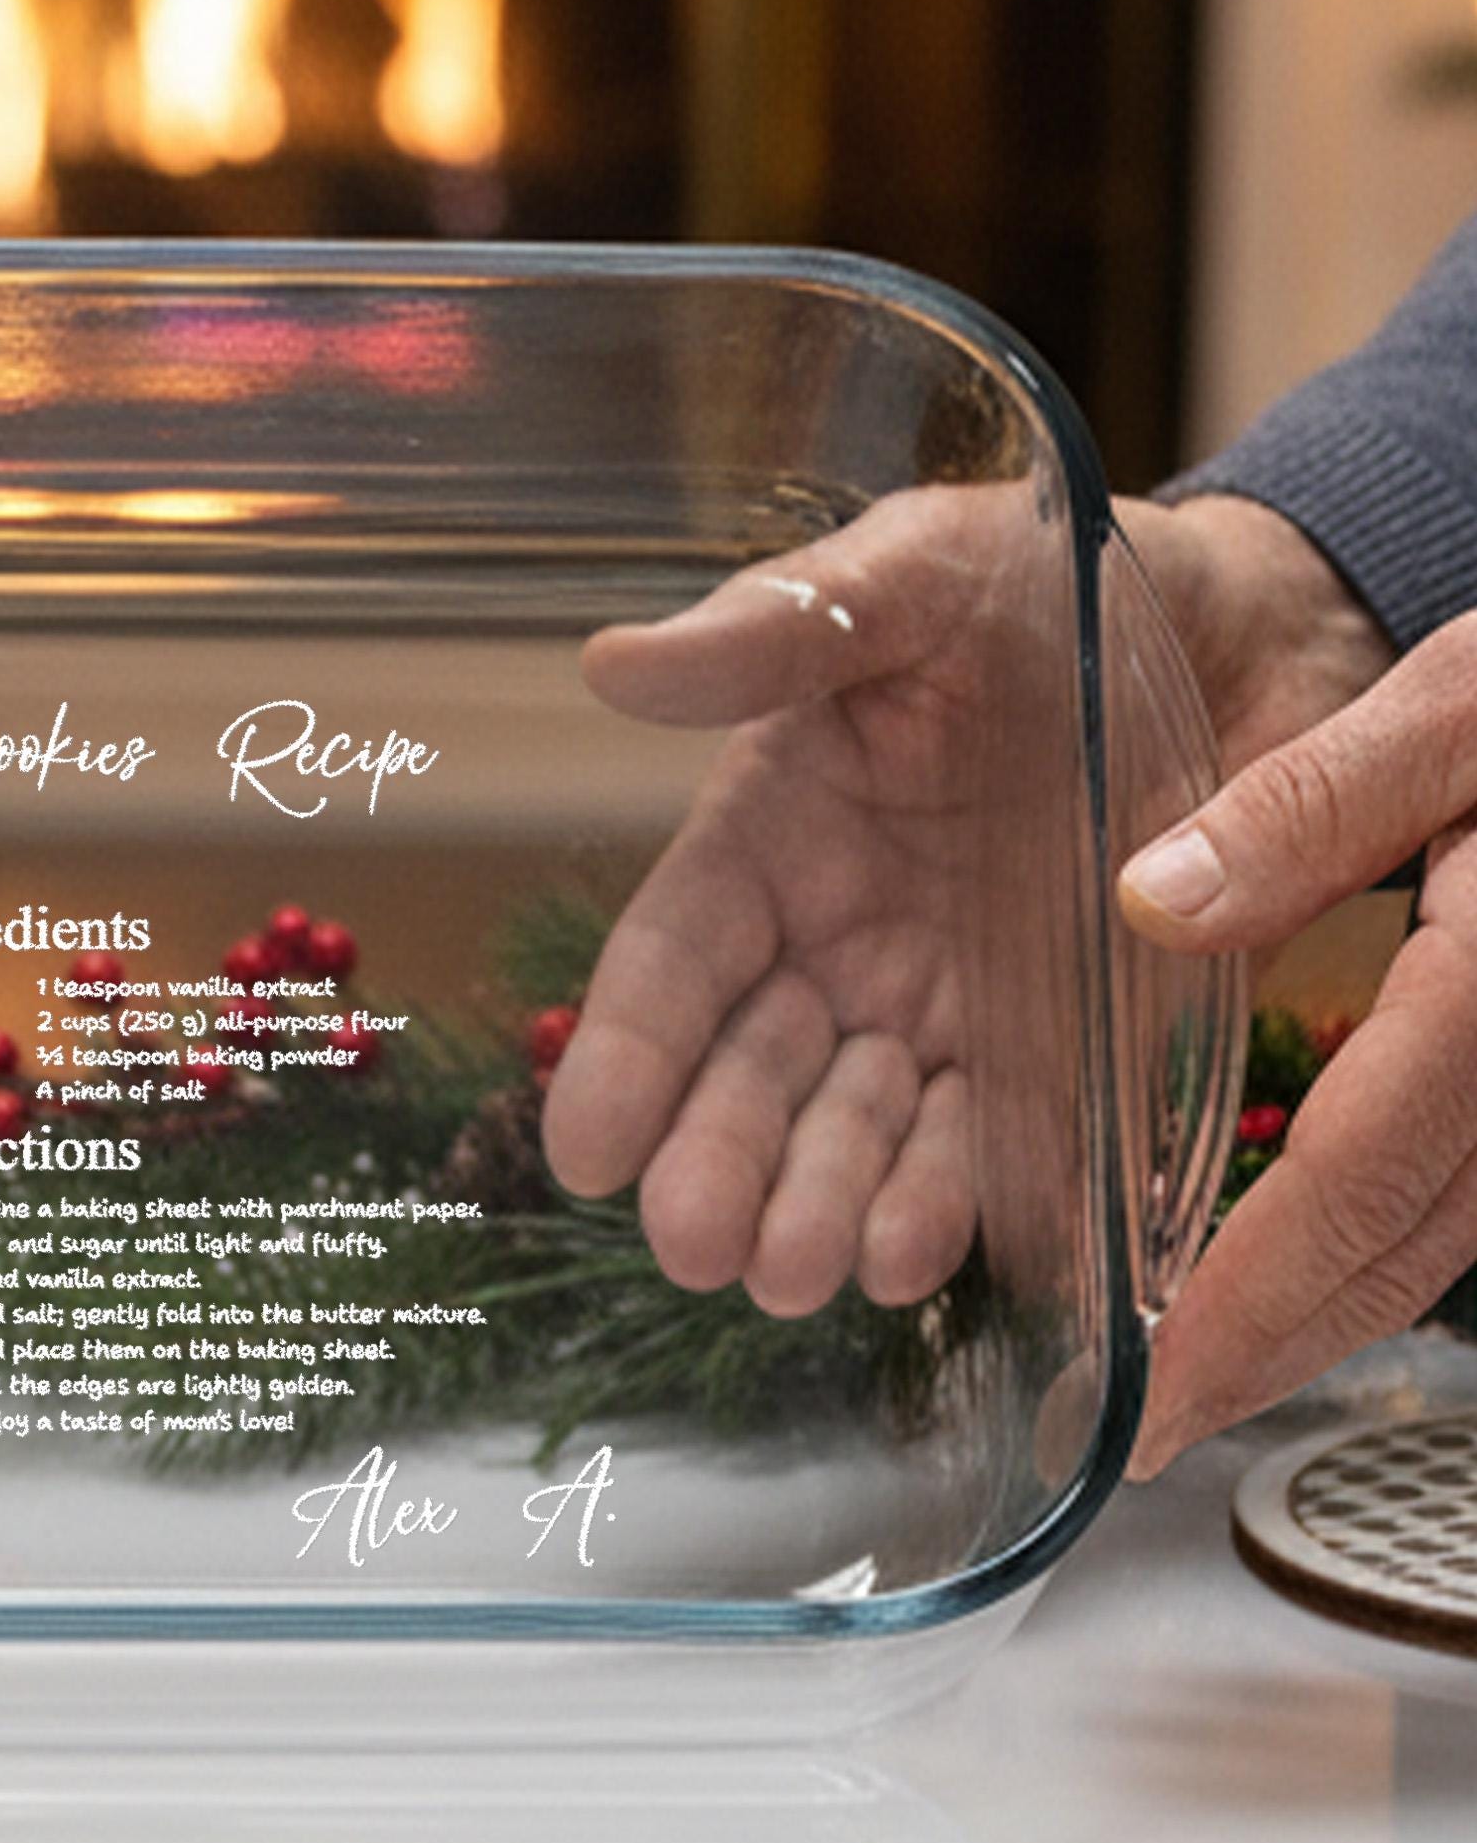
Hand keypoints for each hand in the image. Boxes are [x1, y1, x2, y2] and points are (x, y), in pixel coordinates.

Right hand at [542, 485, 1387, 1325]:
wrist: (1257, 625)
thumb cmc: (1055, 581)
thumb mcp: (917, 570)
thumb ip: (778, 630)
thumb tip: (614, 665)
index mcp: (774, 835)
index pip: (675, 963)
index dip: (626, 1057)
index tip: (586, 1149)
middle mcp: (840, 946)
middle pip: (748, 1079)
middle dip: (716, 1167)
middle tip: (697, 1245)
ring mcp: (944, 1016)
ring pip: (853, 1141)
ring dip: (818, 1213)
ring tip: (801, 1272)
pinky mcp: (1060, 1063)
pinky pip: (990, 1158)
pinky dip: (947, 1215)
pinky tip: (917, 1257)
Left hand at [1118, 609, 1476, 1471]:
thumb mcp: (1463, 707)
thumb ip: (1312, 804)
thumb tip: (1151, 908)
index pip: (1365, 1180)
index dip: (1256, 1299)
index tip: (1160, 1388)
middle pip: (1406, 1251)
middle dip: (1274, 1351)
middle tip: (1152, 1428)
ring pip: (1443, 1244)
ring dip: (1321, 1317)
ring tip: (1196, 1379)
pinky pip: (1463, 1195)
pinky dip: (1373, 1249)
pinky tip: (1289, 1269)